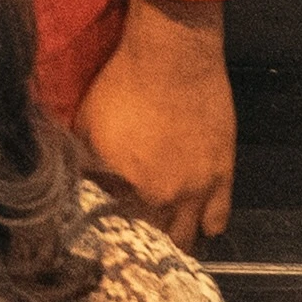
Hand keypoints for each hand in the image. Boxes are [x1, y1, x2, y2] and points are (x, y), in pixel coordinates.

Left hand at [78, 0, 239, 244]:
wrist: (172, 54)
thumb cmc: (124, 86)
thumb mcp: (87, 128)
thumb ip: (84, 168)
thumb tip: (77, 192)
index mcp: (134, 191)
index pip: (122, 235)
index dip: (113, 239)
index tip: (108, 239)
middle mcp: (170, 198)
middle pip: (158, 242)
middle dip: (143, 246)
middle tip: (134, 244)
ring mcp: (202, 188)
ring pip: (189, 236)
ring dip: (175, 240)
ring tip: (162, 240)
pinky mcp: (224, 172)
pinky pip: (219, 216)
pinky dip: (206, 223)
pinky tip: (194, 222)